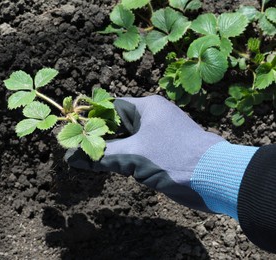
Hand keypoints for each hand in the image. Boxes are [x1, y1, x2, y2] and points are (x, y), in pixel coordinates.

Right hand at [66, 95, 224, 211]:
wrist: (216, 179)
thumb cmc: (175, 158)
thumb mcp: (133, 155)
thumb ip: (101, 155)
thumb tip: (71, 157)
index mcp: (148, 107)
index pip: (111, 107)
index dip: (93, 118)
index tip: (75, 132)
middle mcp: (154, 117)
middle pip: (118, 124)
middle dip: (101, 136)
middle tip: (79, 148)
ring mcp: (161, 134)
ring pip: (128, 139)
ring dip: (113, 150)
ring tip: (90, 159)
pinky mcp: (166, 152)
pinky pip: (139, 151)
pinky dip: (126, 158)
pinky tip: (113, 167)